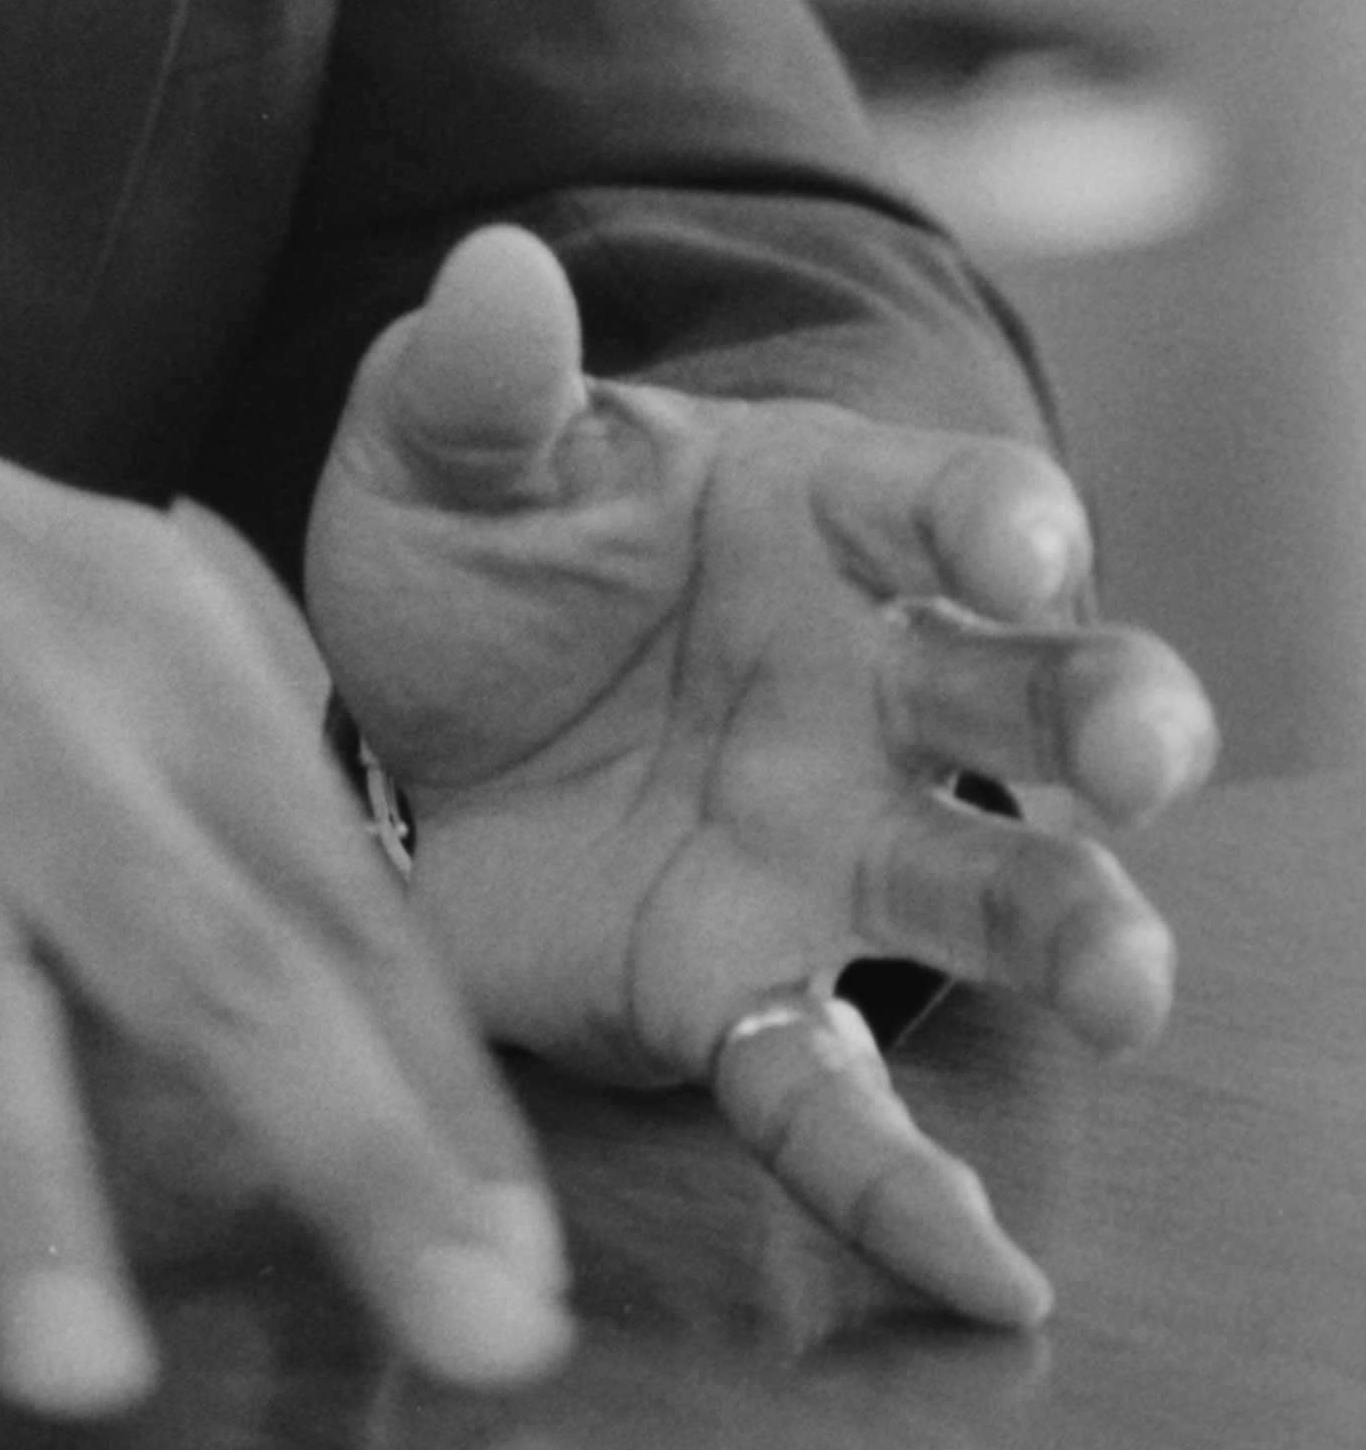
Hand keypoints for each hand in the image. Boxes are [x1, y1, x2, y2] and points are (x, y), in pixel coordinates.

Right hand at [0, 282, 573, 1414]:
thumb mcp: (53, 624)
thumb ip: (183, 821)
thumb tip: (293, 1093)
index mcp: (147, 649)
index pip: (340, 902)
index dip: (445, 1099)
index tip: (523, 1273)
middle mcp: (23, 711)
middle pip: (220, 960)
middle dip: (359, 1159)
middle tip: (476, 1340)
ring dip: (25, 1201)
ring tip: (83, 1383)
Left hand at [304, 223, 1219, 1326]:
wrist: (400, 717)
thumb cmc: (479, 553)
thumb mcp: (446, 446)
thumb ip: (479, 372)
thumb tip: (494, 262)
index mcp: (818, 521)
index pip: (950, 502)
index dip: (997, 518)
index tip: (1019, 545)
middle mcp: (868, 689)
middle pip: (1029, 697)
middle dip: (1105, 717)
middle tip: (1134, 757)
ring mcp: (827, 852)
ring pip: (988, 896)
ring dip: (1077, 936)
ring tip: (1122, 989)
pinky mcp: (744, 995)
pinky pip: (835, 1104)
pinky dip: (909, 1189)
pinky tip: (986, 1272)